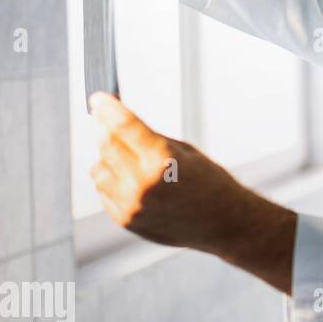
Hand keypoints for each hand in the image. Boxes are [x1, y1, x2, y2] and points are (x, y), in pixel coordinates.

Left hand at [88, 93, 295, 292]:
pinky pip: (103, 191)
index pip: (123, 125)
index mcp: (163, 159)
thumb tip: (113, 126)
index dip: (107, 108)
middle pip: (106, 145)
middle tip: (116, 128)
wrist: (224, 222)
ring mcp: (132, 204)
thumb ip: (149, 140)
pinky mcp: (126, 219)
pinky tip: (133, 182)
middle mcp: (144, 183)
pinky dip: (112, 181)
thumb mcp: (185, 152)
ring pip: (99, 169)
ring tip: (130, 162)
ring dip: (109, 159)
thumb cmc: (210, 182)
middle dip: (110, 132)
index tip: (98, 99)